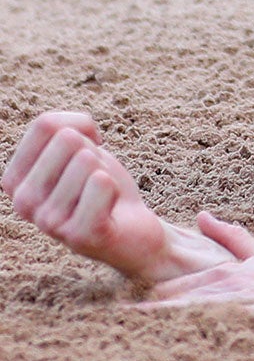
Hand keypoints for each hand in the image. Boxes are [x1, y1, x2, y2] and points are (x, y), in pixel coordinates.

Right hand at [2, 112, 174, 281]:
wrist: (132, 232)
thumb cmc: (101, 184)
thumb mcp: (81, 148)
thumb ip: (66, 128)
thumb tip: (70, 133)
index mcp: (14, 179)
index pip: (45, 124)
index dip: (80, 127)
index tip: (87, 150)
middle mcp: (22, 202)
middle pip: (67, 139)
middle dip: (93, 153)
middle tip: (94, 180)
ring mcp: (47, 222)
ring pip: (87, 160)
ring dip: (105, 173)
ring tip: (101, 197)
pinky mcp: (77, 236)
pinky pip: (102, 183)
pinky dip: (115, 188)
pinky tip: (109, 209)